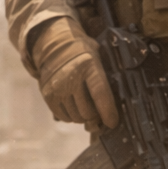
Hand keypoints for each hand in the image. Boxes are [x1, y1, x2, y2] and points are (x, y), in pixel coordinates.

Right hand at [30, 15, 117, 130]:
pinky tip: (74, 106)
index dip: (107, 111)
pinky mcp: (48, 96)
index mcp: (88, 65)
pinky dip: (71, 116)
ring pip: (76, 117)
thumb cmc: (83, 53)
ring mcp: (58, 88)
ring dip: (83, 117)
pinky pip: (64, 117)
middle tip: (98, 113)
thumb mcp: (97, 56)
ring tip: (86, 108)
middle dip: (95, 116)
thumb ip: (106, 75)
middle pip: (87, 111)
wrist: (55, 45)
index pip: (100, 93)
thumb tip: (119, 102)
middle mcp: (71, 77)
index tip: (112, 123)